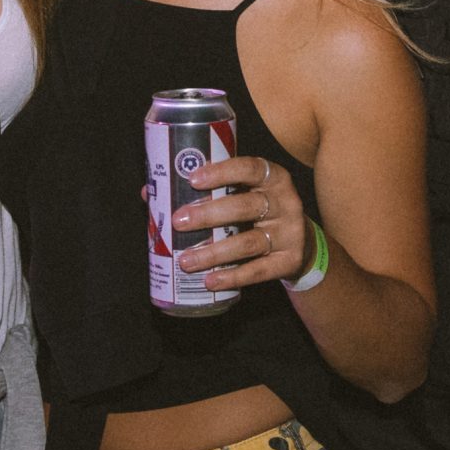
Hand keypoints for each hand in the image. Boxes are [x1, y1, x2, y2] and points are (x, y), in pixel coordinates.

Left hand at [173, 154, 312, 287]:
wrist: (301, 243)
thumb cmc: (258, 212)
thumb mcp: (243, 193)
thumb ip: (206, 190)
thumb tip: (149, 192)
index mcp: (273, 177)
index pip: (250, 168)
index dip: (222, 172)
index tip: (192, 179)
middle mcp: (286, 202)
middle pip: (246, 207)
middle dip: (210, 215)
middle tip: (179, 221)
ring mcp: (290, 233)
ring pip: (249, 242)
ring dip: (215, 252)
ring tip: (186, 260)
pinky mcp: (289, 261)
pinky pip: (258, 271)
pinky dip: (232, 277)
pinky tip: (210, 281)